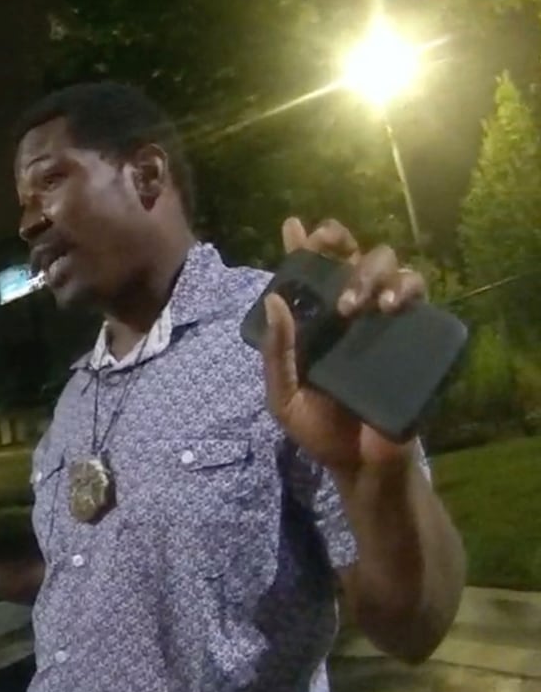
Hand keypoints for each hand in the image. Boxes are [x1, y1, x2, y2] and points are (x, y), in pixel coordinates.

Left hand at [261, 217, 426, 473]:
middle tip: (329, 262)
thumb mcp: (284, 395)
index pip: (308, 274)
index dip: (302, 245)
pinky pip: (418, 295)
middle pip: (351, 257)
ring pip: (389, 266)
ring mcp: (383, 321)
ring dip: (371, 273)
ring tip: (357, 306)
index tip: (294, 227)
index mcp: (314, 322)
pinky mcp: (412, 335)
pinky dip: (407, 288)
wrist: (361, 464)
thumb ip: (276, 353)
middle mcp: (349, 313)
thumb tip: (274, 301)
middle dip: (338, 249)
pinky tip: (391, 305)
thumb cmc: (318, 429)